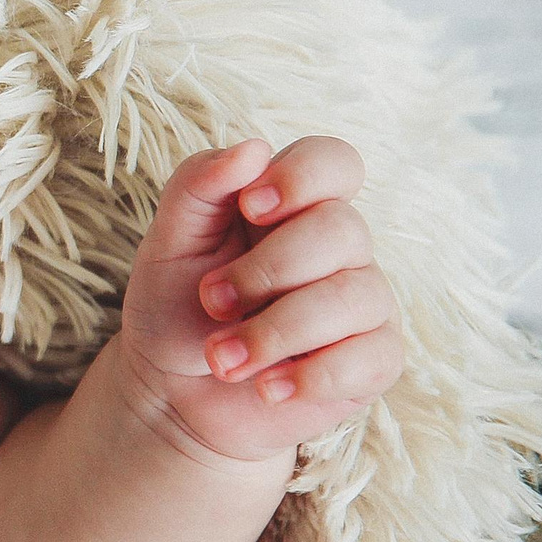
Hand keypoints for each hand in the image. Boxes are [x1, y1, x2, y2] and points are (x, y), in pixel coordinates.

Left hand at [115, 136, 402, 466]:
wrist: (171, 392)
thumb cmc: (176, 306)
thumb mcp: (168, 241)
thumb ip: (199, 186)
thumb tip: (253, 149)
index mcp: (293, 206)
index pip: (335, 162)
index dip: (303, 176)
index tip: (250, 207)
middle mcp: (340, 249)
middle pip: (342, 230)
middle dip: (265, 272)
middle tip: (210, 301)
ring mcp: (363, 304)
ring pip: (353, 296)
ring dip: (273, 331)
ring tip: (220, 358)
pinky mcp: (373, 362)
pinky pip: (369, 358)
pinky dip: (308, 376)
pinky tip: (266, 387)